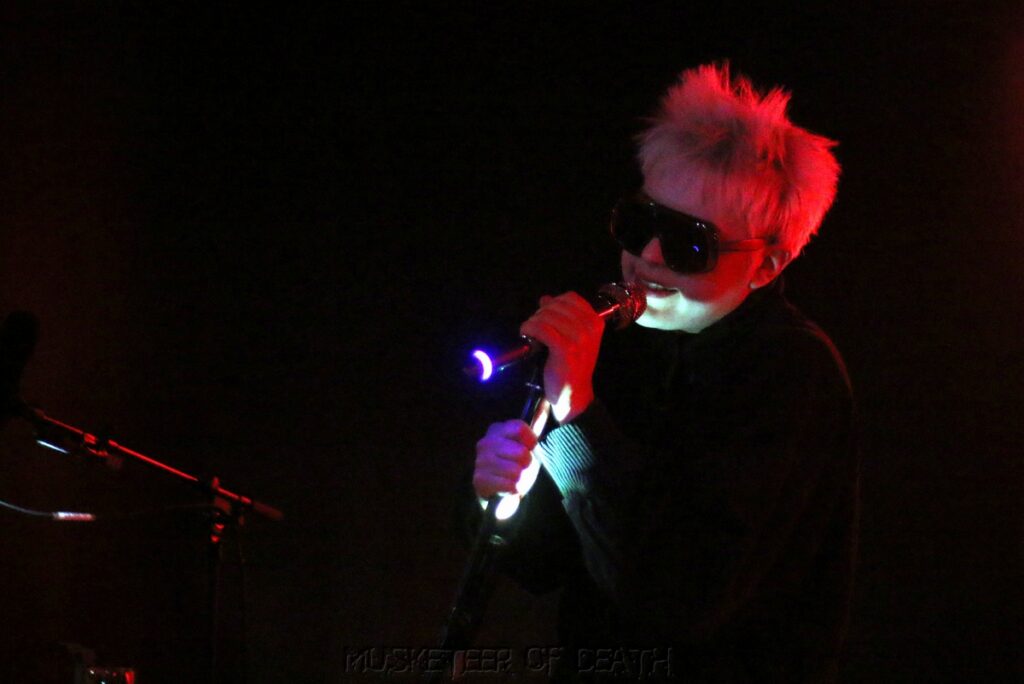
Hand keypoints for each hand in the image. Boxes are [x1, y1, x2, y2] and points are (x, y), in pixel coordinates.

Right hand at [473, 420, 537, 498]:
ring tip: (514, 479)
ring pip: (516, 471)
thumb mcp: (527, 444)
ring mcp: (480, 461)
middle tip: (520, 468)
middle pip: (521, 452)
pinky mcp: (479, 480)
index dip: (530, 442)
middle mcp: (485, 443)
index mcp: (497, 430)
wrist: (500, 492)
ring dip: (520, 479)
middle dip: (526, 464)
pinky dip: (513, 489)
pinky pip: (509, 485)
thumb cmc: (516, 464)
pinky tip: (507, 488)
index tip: (529, 449)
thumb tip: (545, 401)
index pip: (519, 428)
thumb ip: (535, 423)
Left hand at [520, 292, 603, 422]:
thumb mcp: (574, 338)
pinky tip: (526, 334)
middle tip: (534, 326)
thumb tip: (545, 299)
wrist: (574, 393)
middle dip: (541, 313)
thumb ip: (562, 317)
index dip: (554, 302)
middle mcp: (590, 328)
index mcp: (596, 322)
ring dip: (533, 321)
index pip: (571, 298)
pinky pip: (541, 329)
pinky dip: (530, 329)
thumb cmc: (573, 365)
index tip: (544, 314)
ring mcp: (578, 338)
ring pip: (547, 316)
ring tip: (529, 332)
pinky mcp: (564, 349)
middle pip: (557, 305)